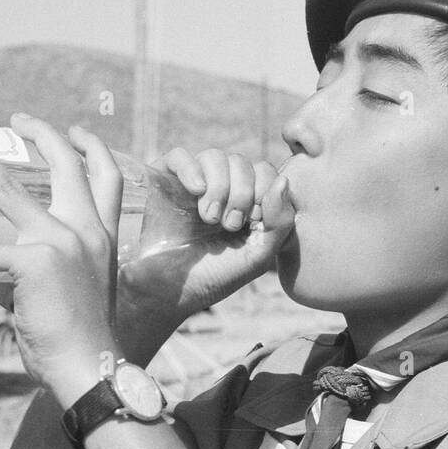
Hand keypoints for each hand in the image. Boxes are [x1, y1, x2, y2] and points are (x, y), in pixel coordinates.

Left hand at [0, 115, 121, 397]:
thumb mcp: (83, 289)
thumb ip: (53, 266)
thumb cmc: (86, 339)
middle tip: (16, 119)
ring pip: (8, 187)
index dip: (92, 147)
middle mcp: (83, 231)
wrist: (92, 367)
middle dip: (40, 131)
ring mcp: (57, 244)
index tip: (74, 132)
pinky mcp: (29, 266)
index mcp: (103, 236)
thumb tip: (8, 269)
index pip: (107, 177)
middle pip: (65, 163)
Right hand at [119, 148, 294, 321]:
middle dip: (241, 194)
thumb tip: (283, 180)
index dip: (263, 192)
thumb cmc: (213, 277)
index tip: (250, 224)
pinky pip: (180, 156)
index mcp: (245, 203)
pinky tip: (195, 192)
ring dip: (219, 188)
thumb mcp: (257, 257)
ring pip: (214, 157)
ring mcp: (191, 184)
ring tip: (209, 218)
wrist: (167, 292)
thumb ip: (280, 223)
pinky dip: (191, 170)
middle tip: (228, 225)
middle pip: (242, 163)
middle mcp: (220, 189)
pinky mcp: (164, 181)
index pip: (265, 172)